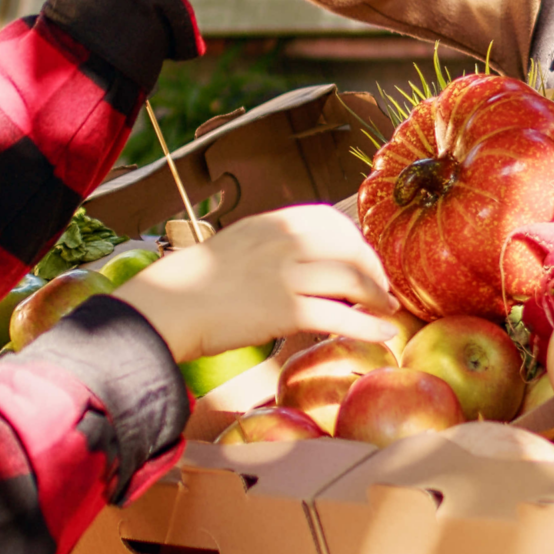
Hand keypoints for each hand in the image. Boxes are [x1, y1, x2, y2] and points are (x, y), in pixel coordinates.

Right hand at [117, 205, 396, 364]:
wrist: (167, 307)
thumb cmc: (195, 283)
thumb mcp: (236, 245)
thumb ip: (269, 245)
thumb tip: (302, 258)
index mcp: (271, 223)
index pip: (330, 220)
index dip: (355, 240)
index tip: (364, 259)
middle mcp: (283, 242)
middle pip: (349, 248)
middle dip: (373, 269)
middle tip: (382, 289)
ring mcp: (286, 275)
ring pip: (351, 279)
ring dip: (377, 296)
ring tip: (387, 310)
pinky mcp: (286, 311)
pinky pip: (340, 316)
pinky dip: (369, 326)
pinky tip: (383, 333)